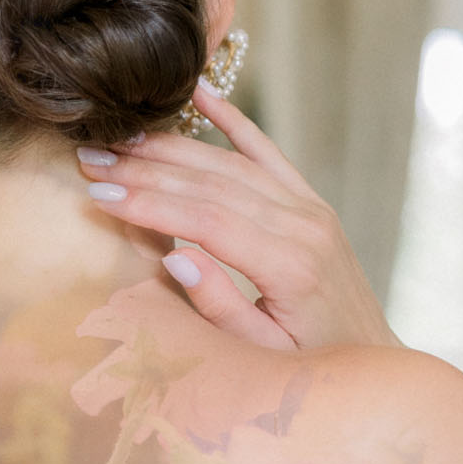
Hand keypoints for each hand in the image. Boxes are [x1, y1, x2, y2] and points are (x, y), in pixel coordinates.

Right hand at [76, 79, 398, 351]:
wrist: (371, 360)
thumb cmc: (311, 371)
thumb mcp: (263, 356)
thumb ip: (221, 309)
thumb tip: (175, 259)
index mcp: (290, 267)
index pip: (207, 221)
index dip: (150, 204)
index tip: (99, 194)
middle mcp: (305, 227)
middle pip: (213, 184)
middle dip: (146, 169)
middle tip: (91, 158)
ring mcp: (311, 210)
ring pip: (232, 163)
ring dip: (172, 149)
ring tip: (119, 140)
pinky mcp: (311, 205)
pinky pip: (268, 153)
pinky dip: (233, 120)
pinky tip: (200, 92)